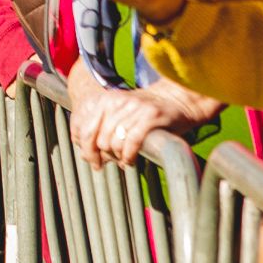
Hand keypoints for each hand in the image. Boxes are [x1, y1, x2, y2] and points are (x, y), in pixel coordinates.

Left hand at [69, 73, 224, 168]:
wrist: (178, 99)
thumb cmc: (146, 114)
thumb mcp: (120, 113)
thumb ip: (102, 128)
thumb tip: (85, 153)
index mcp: (107, 100)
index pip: (85, 127)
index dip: (85, 148)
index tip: (92, 159)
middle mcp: (118, 101)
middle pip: (98, 138)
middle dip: (100, 156)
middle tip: (107, 163)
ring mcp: (135, 108)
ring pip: (114, 142)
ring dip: (117, 157)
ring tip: (122, 160)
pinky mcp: (151, 117)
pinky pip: (132, 142)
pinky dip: (128, 156)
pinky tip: (130, 161)